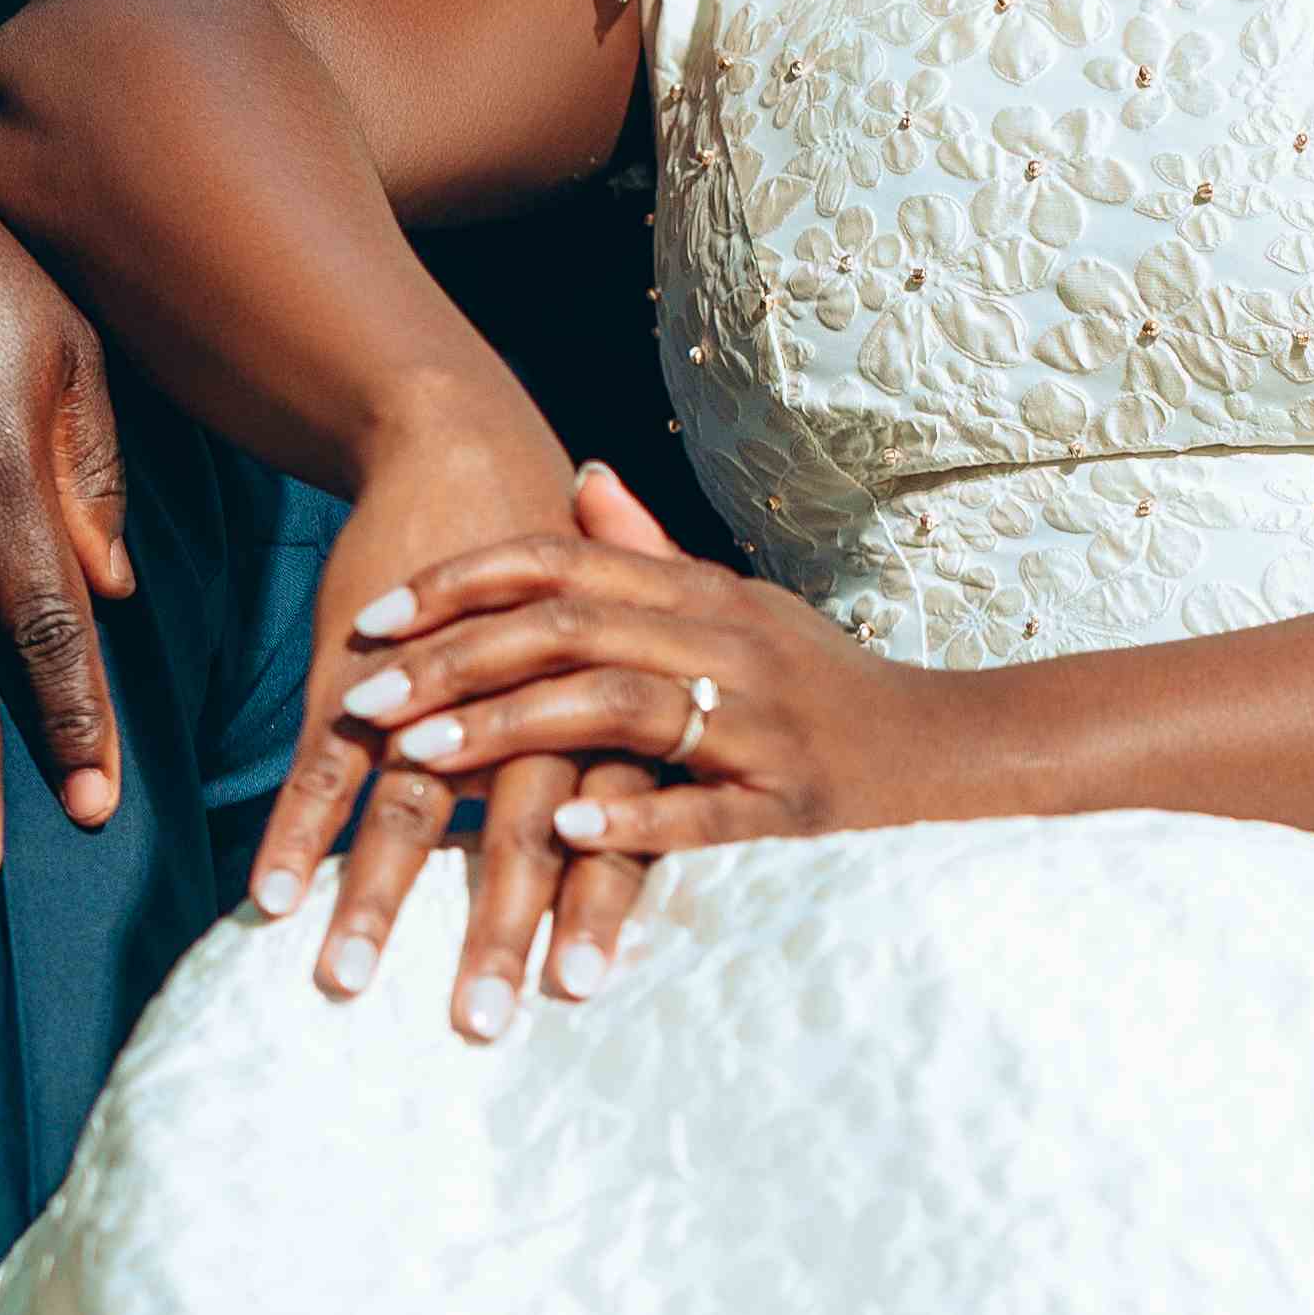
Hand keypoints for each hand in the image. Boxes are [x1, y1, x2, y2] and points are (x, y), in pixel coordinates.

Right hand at [245, 382, 600, 1029]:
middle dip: (494, 931)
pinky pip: (323, 761)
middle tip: (477, 1025)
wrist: (466, 452)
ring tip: (345, 985)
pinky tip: (268, 898)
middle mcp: (521, 706)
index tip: (583, 994)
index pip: (607, 826)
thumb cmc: (557, 587)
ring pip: (408, 805)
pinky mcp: (359, 671)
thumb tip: (635, 875)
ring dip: (373, 898)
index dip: (597, 908)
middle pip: (513, 832)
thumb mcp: (614, 675)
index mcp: (600, 714)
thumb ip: (626, 768)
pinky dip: (295, 830)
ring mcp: (432, 689)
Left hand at [309, 465, 965, 1011]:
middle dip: (456, 661)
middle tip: (366, 698)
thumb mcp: (737, 601)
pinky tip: (562, 833)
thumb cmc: (824, 678)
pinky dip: (631, 819)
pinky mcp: (790, 802)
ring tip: (422, 761)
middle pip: (571, 629)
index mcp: (700, 592)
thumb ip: (649, 551)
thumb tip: (579, 481)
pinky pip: (702, 809)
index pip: (561, 563)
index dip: (459, 583)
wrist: (948, 746)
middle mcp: (725, 641)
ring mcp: (759, 721)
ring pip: (618, 706)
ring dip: (511, 731)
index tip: (374, 619)